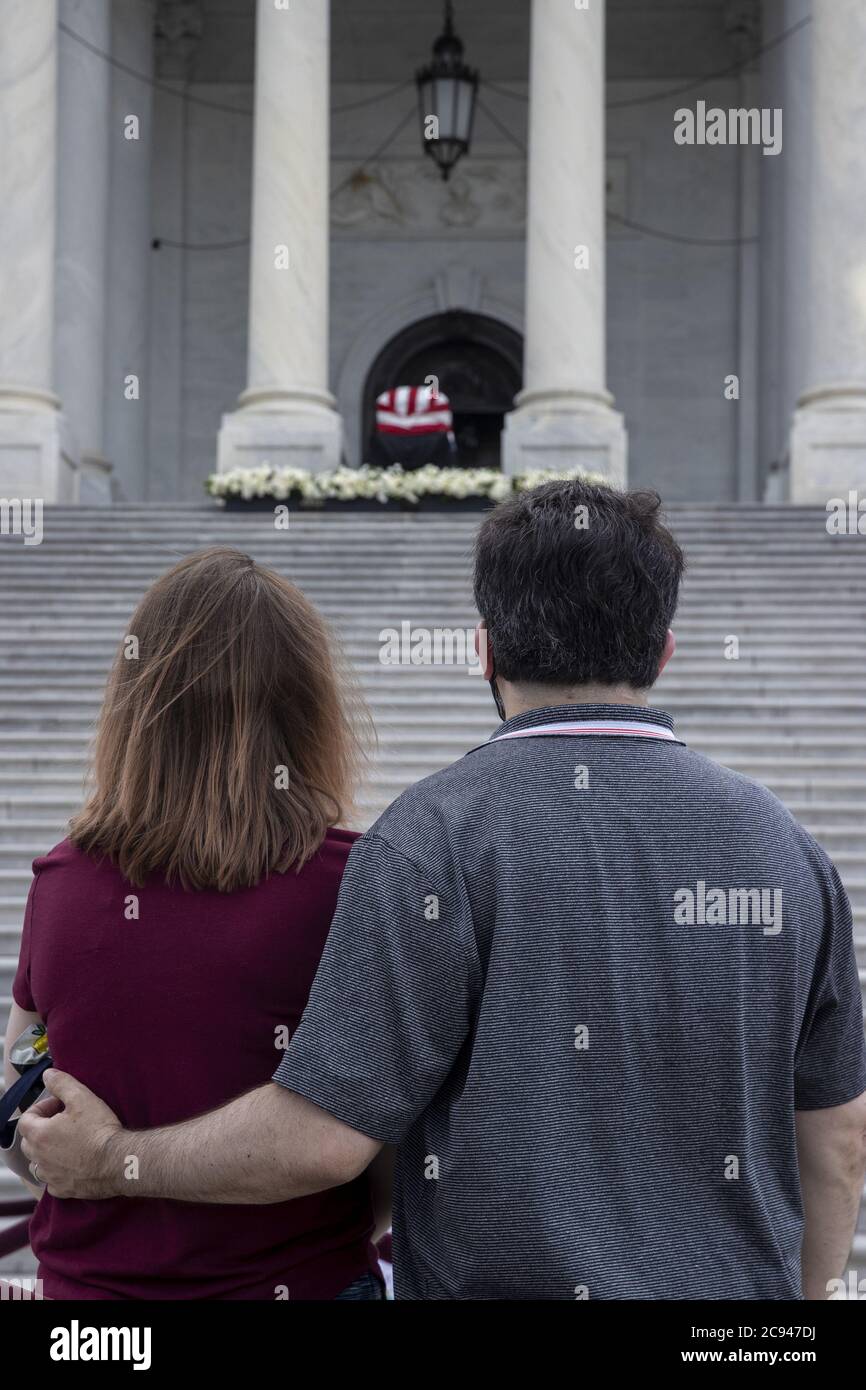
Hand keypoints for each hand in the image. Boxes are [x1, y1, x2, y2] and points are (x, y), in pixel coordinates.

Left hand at [18, 1070, 125, 1199]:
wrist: (118, 1162)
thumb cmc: (99, 1130)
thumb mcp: (82, 1097)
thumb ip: (62, 1083)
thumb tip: (48, 1075)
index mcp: (40, 1135)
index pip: (26, 1119)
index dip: (42, 1108)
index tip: (60, 1105)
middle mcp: (39, 1158)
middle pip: (29, 1141)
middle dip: (42, 1129)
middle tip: (64, 1121)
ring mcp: (50, 1176)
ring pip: (38, 1162)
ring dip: (47, 1151)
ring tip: (68, 1142)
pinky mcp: (63, 1188)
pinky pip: (52, 1180)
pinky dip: (57, 1172)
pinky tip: (73, 1163)